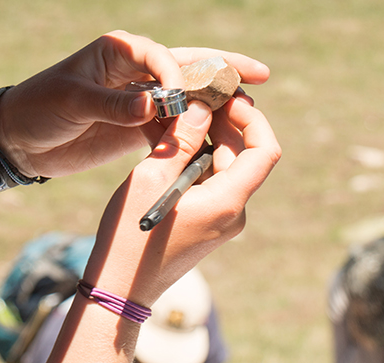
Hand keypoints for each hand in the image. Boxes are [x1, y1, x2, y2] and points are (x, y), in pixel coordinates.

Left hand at [0, 30, 270, 178]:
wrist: (17, 140)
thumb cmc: (38, 109)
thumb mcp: (72, 102)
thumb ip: (113, 104)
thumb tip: (154, 104)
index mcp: (119, 50)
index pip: (162, 56)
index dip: (181, 74)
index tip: (187, 99)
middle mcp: (135, 69)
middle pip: (188, 67)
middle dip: (223, 70)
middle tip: (260, 75)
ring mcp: (140, 98)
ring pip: (187, 99)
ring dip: (214, 107)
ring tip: (247, 115)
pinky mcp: (139, 126)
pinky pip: (175, 127)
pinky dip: (195, 135)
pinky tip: (218, 144)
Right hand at [84, 91, 279, 305]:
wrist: (120, 289)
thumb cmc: (131, 237)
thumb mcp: (150, 179)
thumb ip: (179, 140)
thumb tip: (201, 106)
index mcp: (227, 202)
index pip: (264, 150)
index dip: (251, 118)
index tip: (225, 98)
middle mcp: (233, 212)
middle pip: (242, 155)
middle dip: (222, 122)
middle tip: (194, 95)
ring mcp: (220, 220)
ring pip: (222, 166)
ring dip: (203, 138)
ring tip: (174, 112)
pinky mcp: (204, 223)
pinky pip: (208, 182)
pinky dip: (193, 158)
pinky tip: (167, 139)